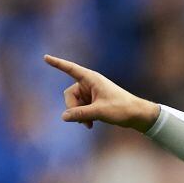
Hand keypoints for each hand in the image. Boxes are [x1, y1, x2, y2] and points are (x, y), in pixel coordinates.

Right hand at [44, 54, 158, 131]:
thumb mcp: (99, 112)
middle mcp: (90, 84)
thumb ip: (80, 114)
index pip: (70, 69)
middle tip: (82, 120)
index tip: (45, 57)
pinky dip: (84, 116)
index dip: (57, 64)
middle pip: (70, 94)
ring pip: (75, 103)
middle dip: (73, 108)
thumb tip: (64, 116)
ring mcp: (92, 93)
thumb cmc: (122, 109)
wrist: (138, 115)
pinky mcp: (95, 101)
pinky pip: (81, 108)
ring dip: (79, 114)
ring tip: (89, 124)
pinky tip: (90, 125)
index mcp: (91, 79)